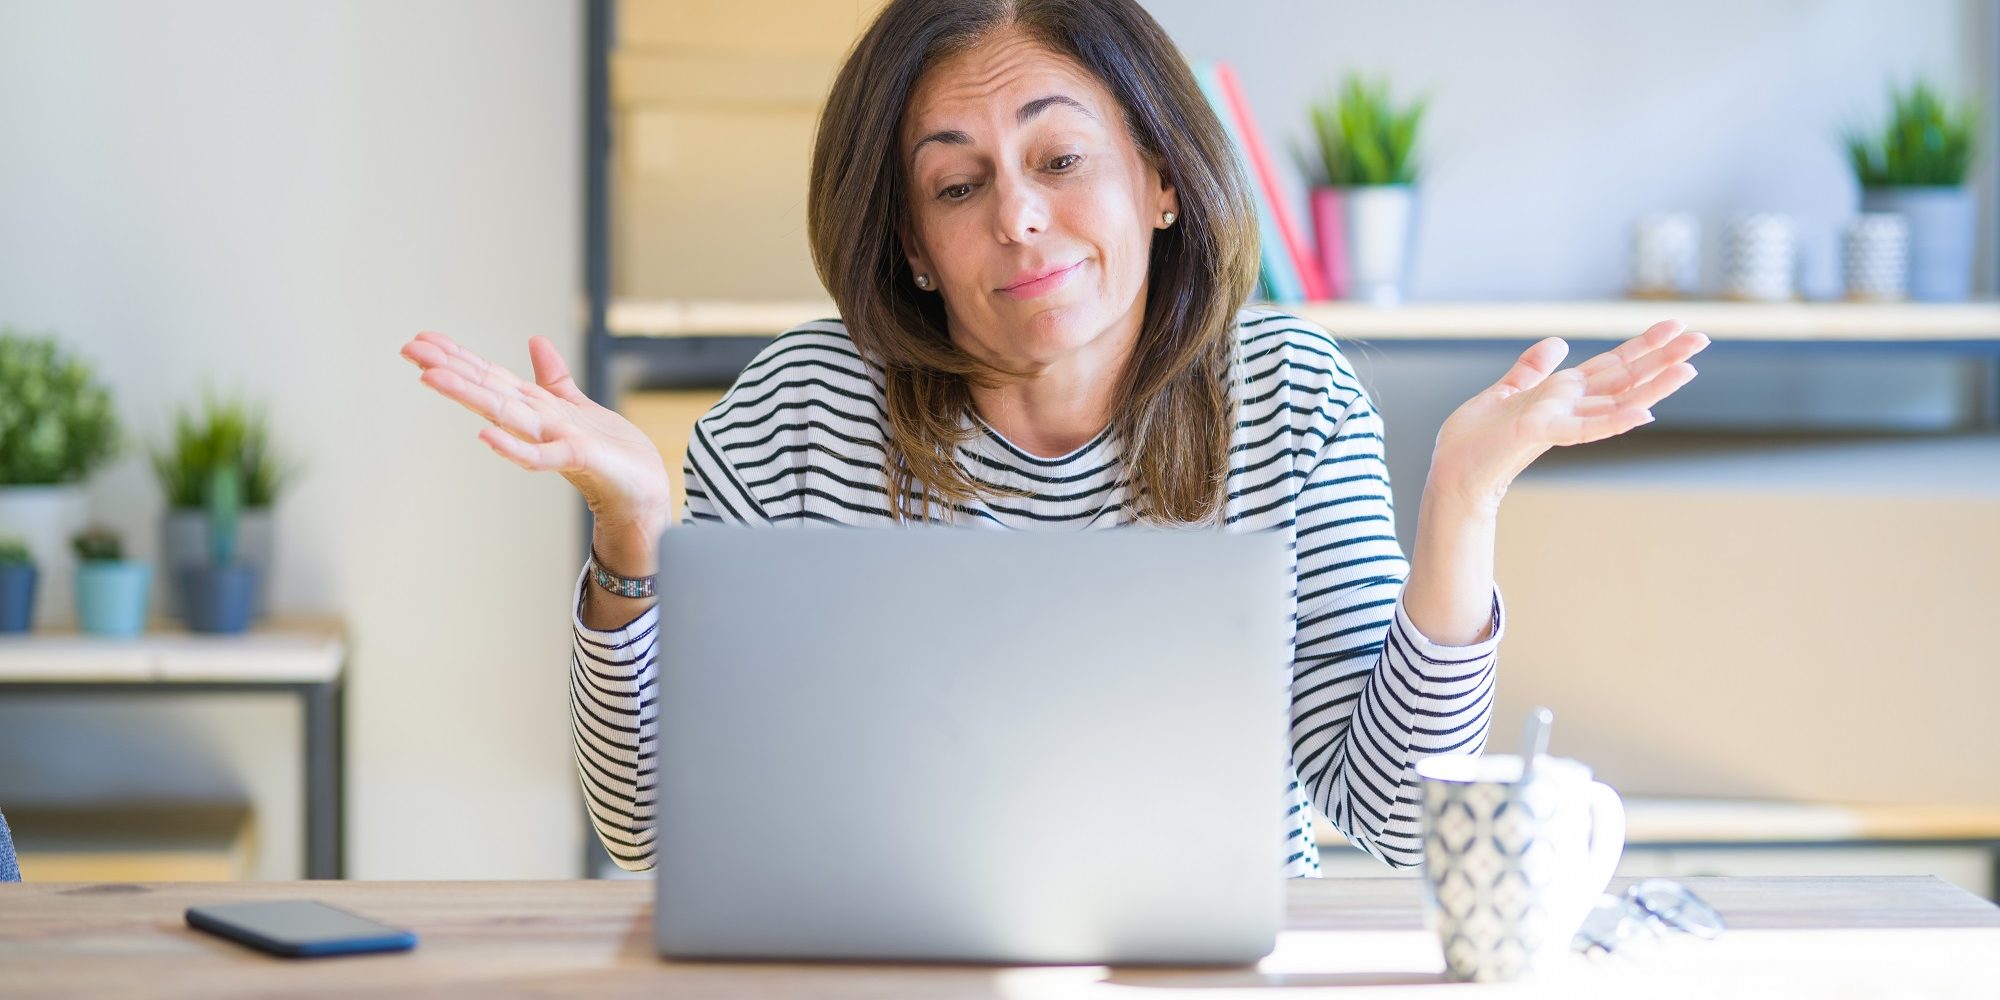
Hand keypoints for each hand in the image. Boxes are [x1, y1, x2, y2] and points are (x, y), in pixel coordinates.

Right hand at [399, 332, 672, 542]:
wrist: (644, 493)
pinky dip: (514, 447)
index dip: (458, 356)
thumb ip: (553, 377)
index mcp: (536, 407)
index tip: (422, 337)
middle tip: (409, 349)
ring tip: (431, 377)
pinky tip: (485, 435)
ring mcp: (554, 440)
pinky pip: (540, 456)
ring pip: (504, 414)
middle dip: (448, 369)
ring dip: (468, 396)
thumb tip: (535, 340)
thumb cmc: (612, 454)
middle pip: (487, 390)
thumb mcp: (578, 404)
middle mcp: (537, 422)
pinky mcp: (577, 459)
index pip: (490, 376)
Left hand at [1428, 319, 1709, 514]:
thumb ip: (1532, 370)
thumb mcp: (1505, 392)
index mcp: (1562, 393)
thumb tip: (1557, 342)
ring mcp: (1559, 422)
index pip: (1611, 365)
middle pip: (1624, 379)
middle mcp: (1569, 407)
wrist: (1452, 472)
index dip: (1642, 345)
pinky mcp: (1540, 433)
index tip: (1675, 325)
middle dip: (1662, 359)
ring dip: (1653, 388)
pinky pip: (1583, 428)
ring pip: (1615, 402)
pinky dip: (1613, 421)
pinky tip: (1643, 416)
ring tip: (1689, 369)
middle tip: (1703, 340)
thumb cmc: (1476, 439)